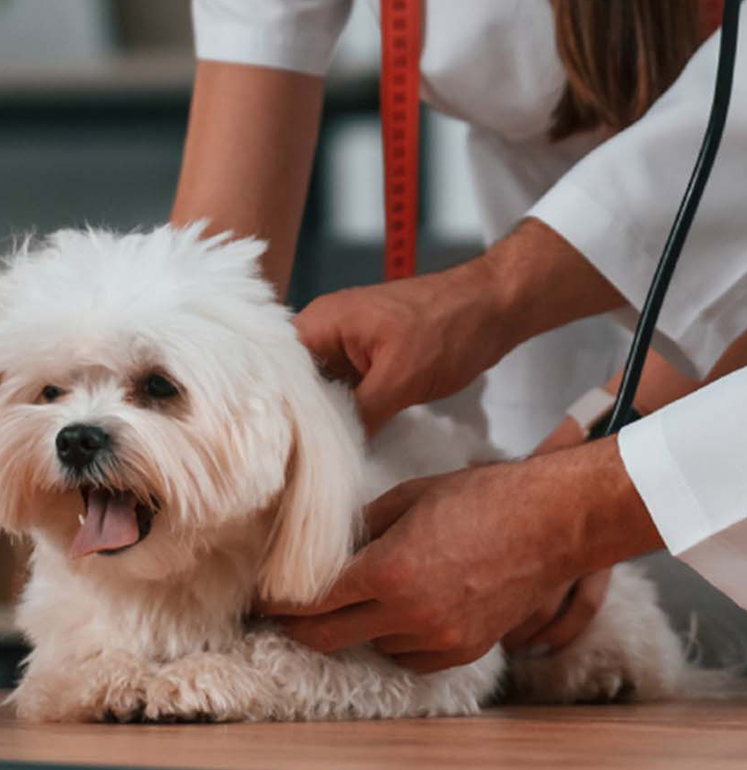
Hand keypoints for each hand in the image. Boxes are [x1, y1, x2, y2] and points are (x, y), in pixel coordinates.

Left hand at [257, 439, 656, 672]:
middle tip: (280, 617)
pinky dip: (395, 640)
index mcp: (388, 571)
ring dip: (354, 629)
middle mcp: (410, 613)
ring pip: (373, 647)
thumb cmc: (480, 497)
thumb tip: (333, 545)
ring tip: (349, 603)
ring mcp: (440, 637)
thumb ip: (364, 527)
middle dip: (299, 629)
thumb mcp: (408, 497)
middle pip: (331, 637)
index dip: (281, 604)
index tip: (262, 601)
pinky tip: (395, 614)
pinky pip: (412, 657)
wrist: (551, 522)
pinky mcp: (465, 649)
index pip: (314, 601)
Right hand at [294, 219, 623, 437]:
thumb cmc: (449, 328)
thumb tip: (332, 451)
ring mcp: (346, 345)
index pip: (277, 369)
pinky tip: (345, 443)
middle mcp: (325, 331)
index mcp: (321, 322)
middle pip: (295, 382)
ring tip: (312, 459)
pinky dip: (347, 413)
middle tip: (291, 461)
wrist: (494, 308)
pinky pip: (345, 391)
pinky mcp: (367, 360)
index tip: (275, 446)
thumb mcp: (400, 378)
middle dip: (297, 417)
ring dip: (324, 418)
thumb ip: (359, 413)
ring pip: (321, 390)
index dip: (275, 406)